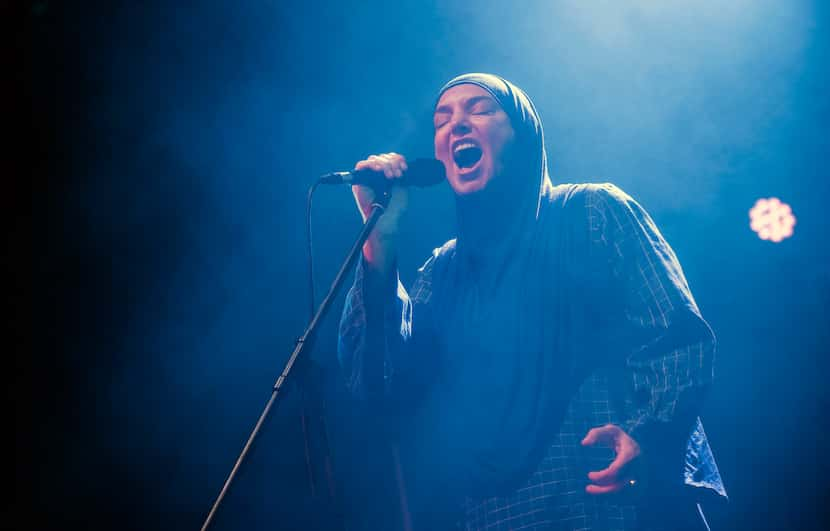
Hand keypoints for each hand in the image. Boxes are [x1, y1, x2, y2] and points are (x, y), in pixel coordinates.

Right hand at [351, 153, 408, 273]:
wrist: (387, 220)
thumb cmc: (394, 208)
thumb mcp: (402, 188)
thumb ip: (400, 175)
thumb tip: (398, 163)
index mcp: (389, 174)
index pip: (391, 158)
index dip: (398, 159)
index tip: (404, 168)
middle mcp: (378, 174)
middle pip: (383, 157)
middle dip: (392, 163)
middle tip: (398, 175)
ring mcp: (368, 177)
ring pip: (374, 159)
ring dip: (384, 164)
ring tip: (391, 176)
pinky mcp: (359, 182)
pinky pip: (361, 165)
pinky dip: (371, 165)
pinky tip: (380, 170)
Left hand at [581, 423, 640, 494]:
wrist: (635, 441)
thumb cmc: (618, 435)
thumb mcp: (608, 429)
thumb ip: (595, 434)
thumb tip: (584, 443)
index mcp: (630, 453)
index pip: (617, 470)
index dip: (603, 475)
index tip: (589, 475)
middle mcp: (634, 466)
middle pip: (619, 482)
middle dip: (603, 488)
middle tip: (587, 488)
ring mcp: (635, 473)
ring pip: (620, 488)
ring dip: (604, 491)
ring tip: (588, 489)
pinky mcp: (632, 478)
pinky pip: (620, 488)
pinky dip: (608, 489)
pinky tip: (597, 488)